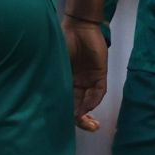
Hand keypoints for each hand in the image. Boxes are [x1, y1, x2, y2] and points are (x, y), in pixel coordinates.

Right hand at [63, 14, 107, 131]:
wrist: (79, 26)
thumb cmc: (63, 42)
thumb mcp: (55, 64)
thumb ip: (56, 82)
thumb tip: (54, 102)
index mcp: (64, 81)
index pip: (66, 103)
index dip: (68, 116)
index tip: (67, 124)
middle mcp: (77, 83)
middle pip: (80, 106)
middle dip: (83, 120)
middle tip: (88, 128)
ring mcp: (89, 79)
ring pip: (91, 101)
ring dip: (90, 113)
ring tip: (92, 124)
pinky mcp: (100, 74)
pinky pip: (99, 91)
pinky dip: (95, 100)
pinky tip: (91, 108)